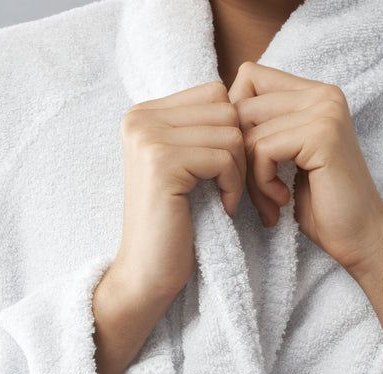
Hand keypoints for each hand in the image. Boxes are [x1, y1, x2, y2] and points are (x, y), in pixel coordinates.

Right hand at [115, 79, 245, 298]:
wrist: (147, 272)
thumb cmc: (174, 223)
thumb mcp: (185, 165)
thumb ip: (201, 127)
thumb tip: (243, 92)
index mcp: (143, 114)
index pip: (214, 92)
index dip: (232, 131)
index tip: (224, 171)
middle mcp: (140, 118)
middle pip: (224, 106)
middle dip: (239, 149)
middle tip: (231, 187)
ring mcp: (147, 138)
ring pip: (229, 131)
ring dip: (238, 170)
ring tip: (224, 199)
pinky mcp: (161, 162)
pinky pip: (224, 157)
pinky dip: (233, 186)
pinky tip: (222, 208)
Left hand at [227, 61, 382, 278]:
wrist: (358, 235)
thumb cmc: (318, 203)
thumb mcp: (284, 158)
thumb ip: (262, 129)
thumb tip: (217, 117)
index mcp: (313, 93)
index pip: (248, 77)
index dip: (232, 120)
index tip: (243, 160)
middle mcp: (321, 93)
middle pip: (242, 106)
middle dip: (237, 156)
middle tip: (254, 192)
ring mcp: (324, 110)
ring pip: (248, 133)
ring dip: (250, 177)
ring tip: (269, 202)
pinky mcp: (321, 134)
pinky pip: (262, 151)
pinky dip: (262, 183)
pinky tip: (281, 200)